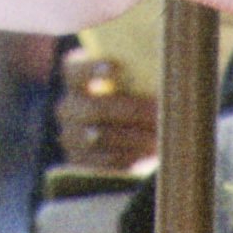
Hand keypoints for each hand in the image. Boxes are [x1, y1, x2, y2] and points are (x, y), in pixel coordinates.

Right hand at [53, 50, 160, 176]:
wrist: (128, 136)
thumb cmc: (135, 96)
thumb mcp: (133, 80)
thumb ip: (139, 73)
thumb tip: (164, 67)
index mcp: (74, 77)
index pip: (74, 70)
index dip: (92, 69)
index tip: (116, 68)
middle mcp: (67, 107)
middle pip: (95, 108)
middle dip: (131, 111)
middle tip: (159, 112)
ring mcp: (71, 137)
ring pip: (100, 137)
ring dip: (135, 137)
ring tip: (159, 136)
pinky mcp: (81, 165)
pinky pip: (104, 162)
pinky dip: (129, 157)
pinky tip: (149, 153)